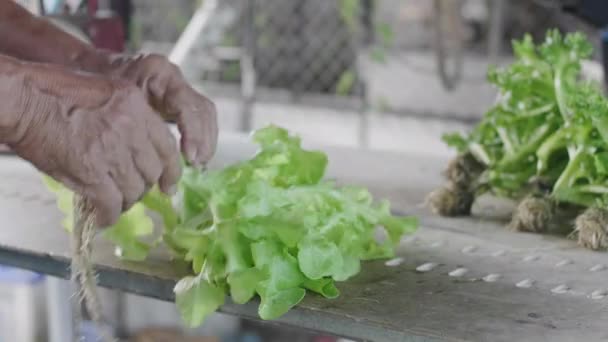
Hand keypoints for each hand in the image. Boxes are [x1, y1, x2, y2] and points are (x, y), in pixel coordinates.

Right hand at [7, 67, 180, 226]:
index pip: (167, 146)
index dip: (171, 171)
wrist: (21, 100)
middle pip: (152, 171)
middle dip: (143, 187)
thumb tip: (137, 150)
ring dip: (125, 202)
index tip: (168, 184)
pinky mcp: (92, 173)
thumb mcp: (104, 93)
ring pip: (134, 190)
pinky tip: (102, 218)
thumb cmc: (52, 92)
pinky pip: (112, 203)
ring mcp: (113, 151)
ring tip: (113, 204)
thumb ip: (127, 119)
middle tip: (131, 193)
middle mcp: (131, 127)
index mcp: (136, 105)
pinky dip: (108, 216)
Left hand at [107, 54, 217, 166]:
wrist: (91, 70)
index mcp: (158, 73)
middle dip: (203, 139)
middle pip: (202, 109)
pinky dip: (199, 139)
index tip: (189, 157)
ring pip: (205, 115)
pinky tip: (193, 156)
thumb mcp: (109, 101)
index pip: (187, 103)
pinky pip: (198, 119)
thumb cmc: (97, 86)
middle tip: (197, 163)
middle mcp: (173, 78)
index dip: (193, 132)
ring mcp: (178, 88)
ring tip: (198, 164)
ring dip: (206, 141)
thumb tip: (146, 158)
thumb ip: (128, 122)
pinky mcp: (178, 100)